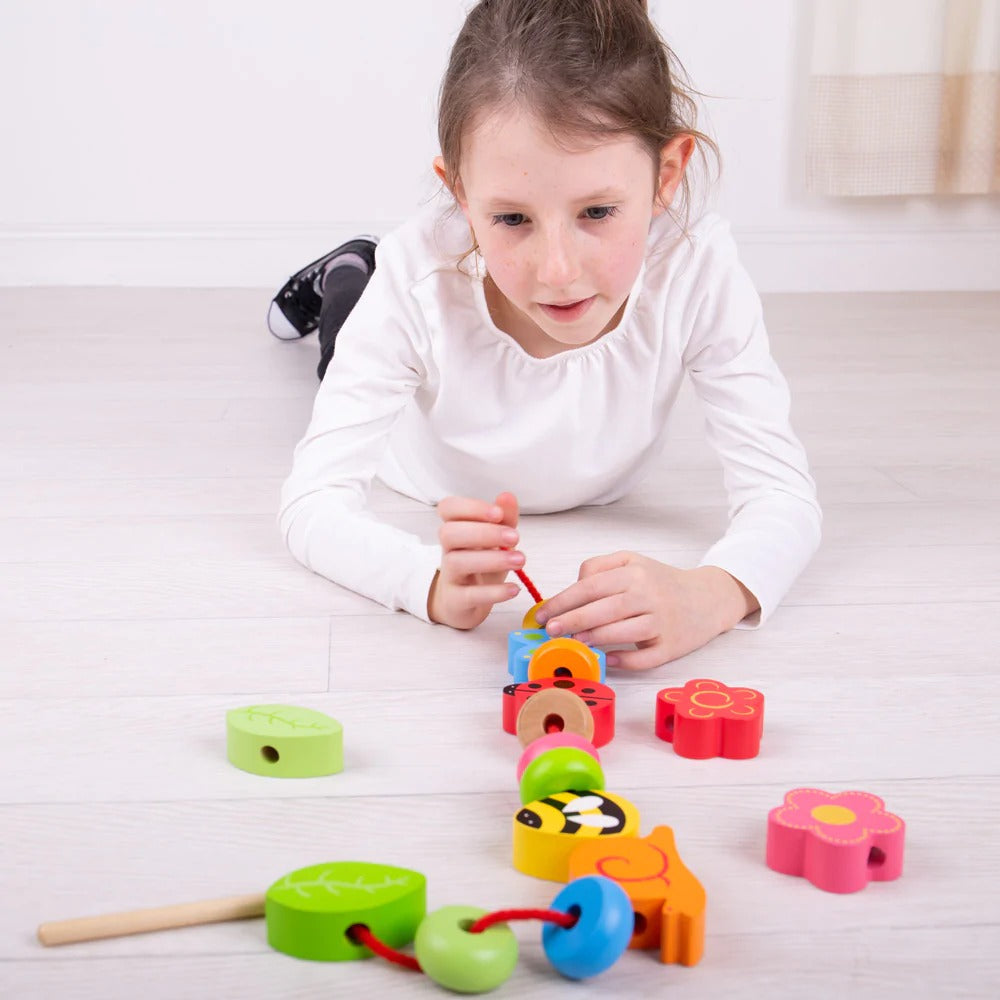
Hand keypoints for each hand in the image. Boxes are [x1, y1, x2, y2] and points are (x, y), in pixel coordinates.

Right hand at [427, 492, 523, 629]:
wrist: (463, 602)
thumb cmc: (480, 564)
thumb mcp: (496, 540)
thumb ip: (504, 519)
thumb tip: (507, 496)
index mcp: (455, 528)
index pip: (448, 508)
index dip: (471, 507)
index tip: (497, 513)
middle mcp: (448, 550)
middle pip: (450, 533)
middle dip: (483, 532)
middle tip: (515, 538)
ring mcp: (449, 576)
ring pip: (457, 562)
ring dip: (492, 559)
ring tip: (520, 560)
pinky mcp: (456, 600)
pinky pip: (469, 595)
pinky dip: (493, 592)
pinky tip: (514, 589)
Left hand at [535, 552, 758, 669]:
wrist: (708, 598)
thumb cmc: (661, 581)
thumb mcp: (632, 562)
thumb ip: (599, 568)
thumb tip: (572, 590)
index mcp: (635, 573)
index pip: (590, 586)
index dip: (562, 601)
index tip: (542, 614)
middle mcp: (649, 595)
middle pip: (603, 609)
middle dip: (571, 621)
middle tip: (550, 631)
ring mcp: (662, 622)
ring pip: (621, 633)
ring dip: (592, 639)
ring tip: (571, 643)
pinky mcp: (672, 646)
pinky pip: (643, 658)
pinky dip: (623, 660)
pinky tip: (605, 657)